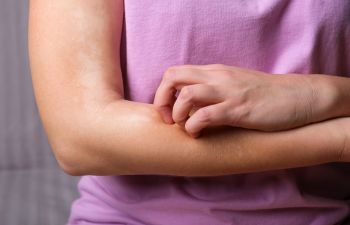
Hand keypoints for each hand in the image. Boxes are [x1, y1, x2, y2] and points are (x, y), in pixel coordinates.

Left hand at [153, 64, 318, 136]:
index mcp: (215, 72)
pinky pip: (205, 115)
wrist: (299, 96)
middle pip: (172, 76)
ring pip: (186, 95)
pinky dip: (194, 127)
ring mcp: (228, 92)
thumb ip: (213, 91)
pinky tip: (199, 135)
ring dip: (177, 114)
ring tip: (184, 128)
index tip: (168, 112)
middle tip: (169, 120)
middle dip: (161, 100)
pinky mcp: (239, 109)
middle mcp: (217, 77)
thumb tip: (191, 107)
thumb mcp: (234, 87)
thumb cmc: (265, 95)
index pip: (175, 72)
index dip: (163, 92)